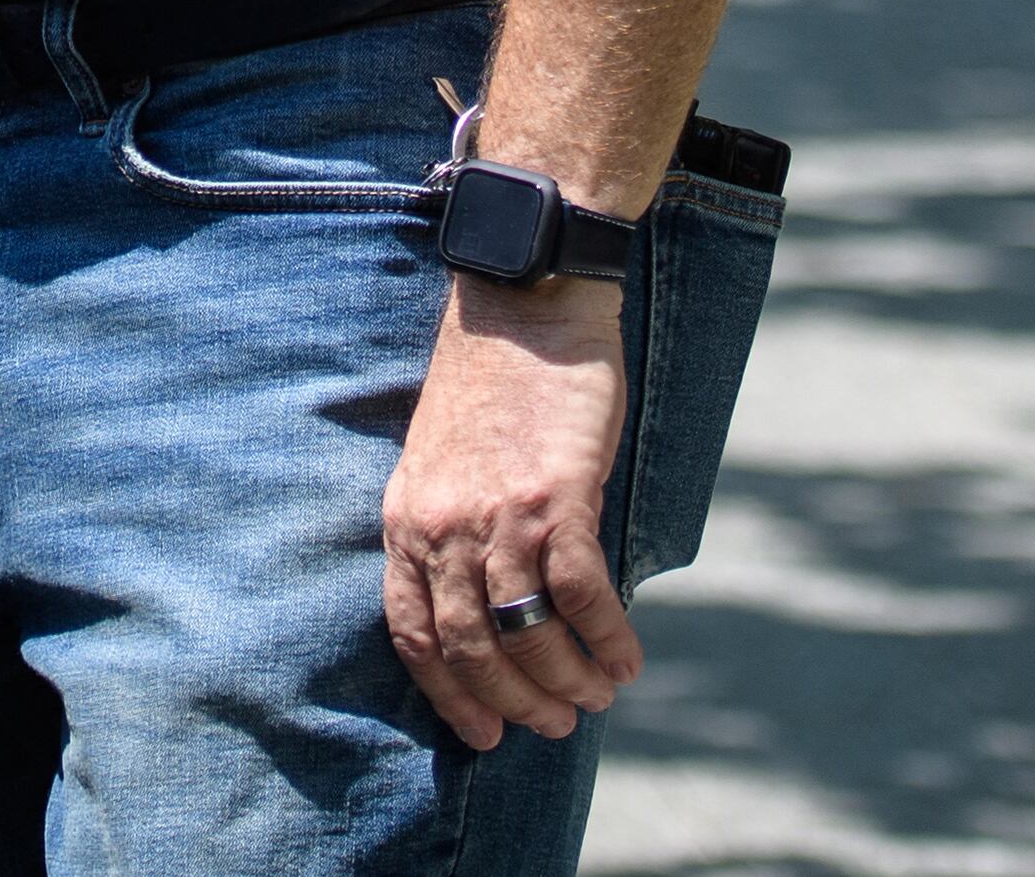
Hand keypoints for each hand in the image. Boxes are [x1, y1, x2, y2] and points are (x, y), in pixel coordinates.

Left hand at [380, 274, 641, 749]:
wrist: (526, 300)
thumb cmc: (492, 380)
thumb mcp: (443, 460)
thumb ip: (454, 527)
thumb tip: (493, 603)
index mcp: (407, 517)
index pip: (413, 633)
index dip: (450, 694)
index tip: (483, 734)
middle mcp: (442, 523)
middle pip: (470, 646)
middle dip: (516, 701)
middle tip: (557, 723)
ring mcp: (497, 512)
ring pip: (525, 631)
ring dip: (566, 680)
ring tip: (598, 696)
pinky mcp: (556, 496)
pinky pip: (580, 594)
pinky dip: (606, 638)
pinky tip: (627, 658)